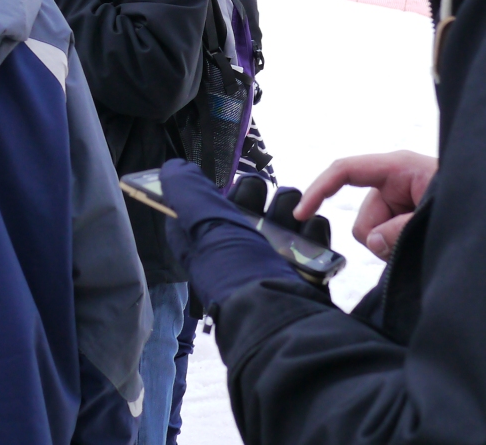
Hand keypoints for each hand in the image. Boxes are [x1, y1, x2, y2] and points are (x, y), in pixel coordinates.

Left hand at [159, 160, 298, 306]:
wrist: (282, 318)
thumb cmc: (235, 270)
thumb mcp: (202, 224)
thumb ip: (187, 192)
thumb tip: (172, 168)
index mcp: (205, 240)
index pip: (209, 203)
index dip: (222, 192)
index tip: (233, 191)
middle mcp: (236, 248)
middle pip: (252, 201)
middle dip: (260, 194)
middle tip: (262, 205)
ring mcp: (271, 256)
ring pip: (283, 211)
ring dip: (289, 207)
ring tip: (290, 220)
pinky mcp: (304, 264)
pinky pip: (310, 232)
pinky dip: (312, 228)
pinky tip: (309, 232)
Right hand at [295, 151, 436, 261]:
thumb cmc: (468, 198)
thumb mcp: (435, 210)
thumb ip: (401, 229)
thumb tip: (373, 242)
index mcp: (397, 168)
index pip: (345, 170)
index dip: (320, 189)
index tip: (301, 214)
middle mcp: (394, 183)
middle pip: (364, 219)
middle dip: (382, 238)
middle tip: (417, 242)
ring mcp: (400, 203)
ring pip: (374, 235)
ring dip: (393, 246)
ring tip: (425, 243)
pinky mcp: (405, 219)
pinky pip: (386, 240)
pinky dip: (397, 250)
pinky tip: (421, 247)